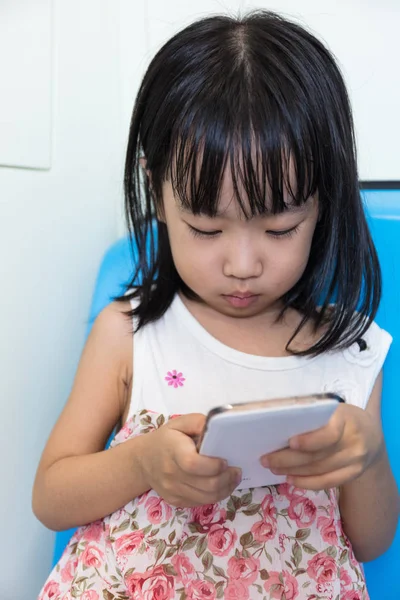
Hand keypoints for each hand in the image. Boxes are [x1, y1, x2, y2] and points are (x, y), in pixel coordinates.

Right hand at [138, 413, 241, 506]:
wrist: (143, 461)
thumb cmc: (166, 439)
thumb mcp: (180, 423)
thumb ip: (199, 422)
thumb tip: (218, 427)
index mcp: (173, 451)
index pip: (193, 464)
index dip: (213, 465)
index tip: (225, 460)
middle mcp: (172, 474)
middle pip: (206, 485)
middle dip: (227, 479)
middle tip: (236, 470)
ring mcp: (173, 491)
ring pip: (207, 498)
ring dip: (225, 489)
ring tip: (233, 478)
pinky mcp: (176, 501)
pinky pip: (201, 503)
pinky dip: (215, 495)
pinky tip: (221, 485)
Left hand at [260, 403, 383, 489]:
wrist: (370, 434)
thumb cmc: (342, 417)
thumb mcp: (332, 409)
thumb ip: (313, 416)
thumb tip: (277, 422)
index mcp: (347, 420)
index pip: (329, 434)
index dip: (309, 441)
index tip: (290, 442)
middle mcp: (353, 442)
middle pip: (318, 456)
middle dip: (288, 459)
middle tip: (266, 459)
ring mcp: (355, 461)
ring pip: (319, 471)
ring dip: (293, 471)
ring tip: (273, 468)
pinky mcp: (353, 474)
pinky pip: (327, 482)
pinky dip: (307, 483)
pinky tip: (291, 479)